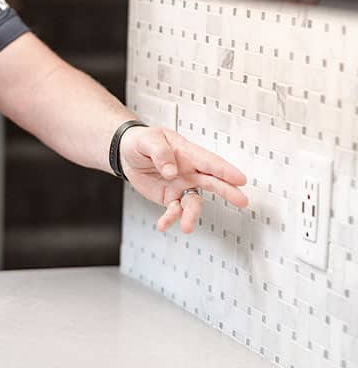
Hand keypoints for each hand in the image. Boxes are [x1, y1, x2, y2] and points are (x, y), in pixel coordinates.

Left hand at [119, 126, 247, 233]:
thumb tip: (171, 171)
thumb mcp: (148, 140)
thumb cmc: (142, 141)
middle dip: (228, 191)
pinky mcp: (170, 197)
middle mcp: (188, 170)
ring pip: (193, 202)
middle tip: (242, 200)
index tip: (240, 179)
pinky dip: (170, 219)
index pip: (209, 161)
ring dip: (191, 215)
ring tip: (187, 226)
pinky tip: (163, 224)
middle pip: (212, 182)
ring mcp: (181, 185)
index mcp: (186, 152)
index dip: (225, 170)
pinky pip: (174, 211)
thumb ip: (160, 153)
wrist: (126, 153)